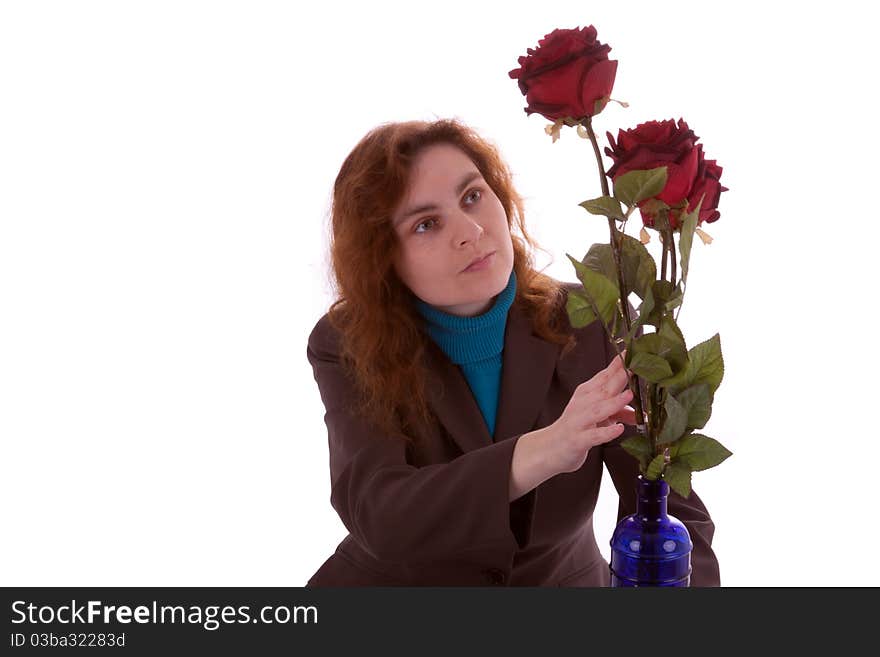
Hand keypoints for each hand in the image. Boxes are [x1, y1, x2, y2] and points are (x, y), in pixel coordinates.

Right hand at [547, 349, 636, 473]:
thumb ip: (619, 413)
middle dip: (620, 376)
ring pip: (598, 410)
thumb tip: (643, 414)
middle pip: (603, 388)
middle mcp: (582, 404)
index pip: (605, 375)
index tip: (632, 350)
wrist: (550, 448)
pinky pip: (593, 435)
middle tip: (637, 365)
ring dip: (614, 402)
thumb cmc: (576, 428)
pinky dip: (606, 432)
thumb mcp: (598, 418)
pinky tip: (618, 429)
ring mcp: (579, 421)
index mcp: (587, 393)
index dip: (618, 363)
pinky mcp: (578, 440)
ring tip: (630, 395)